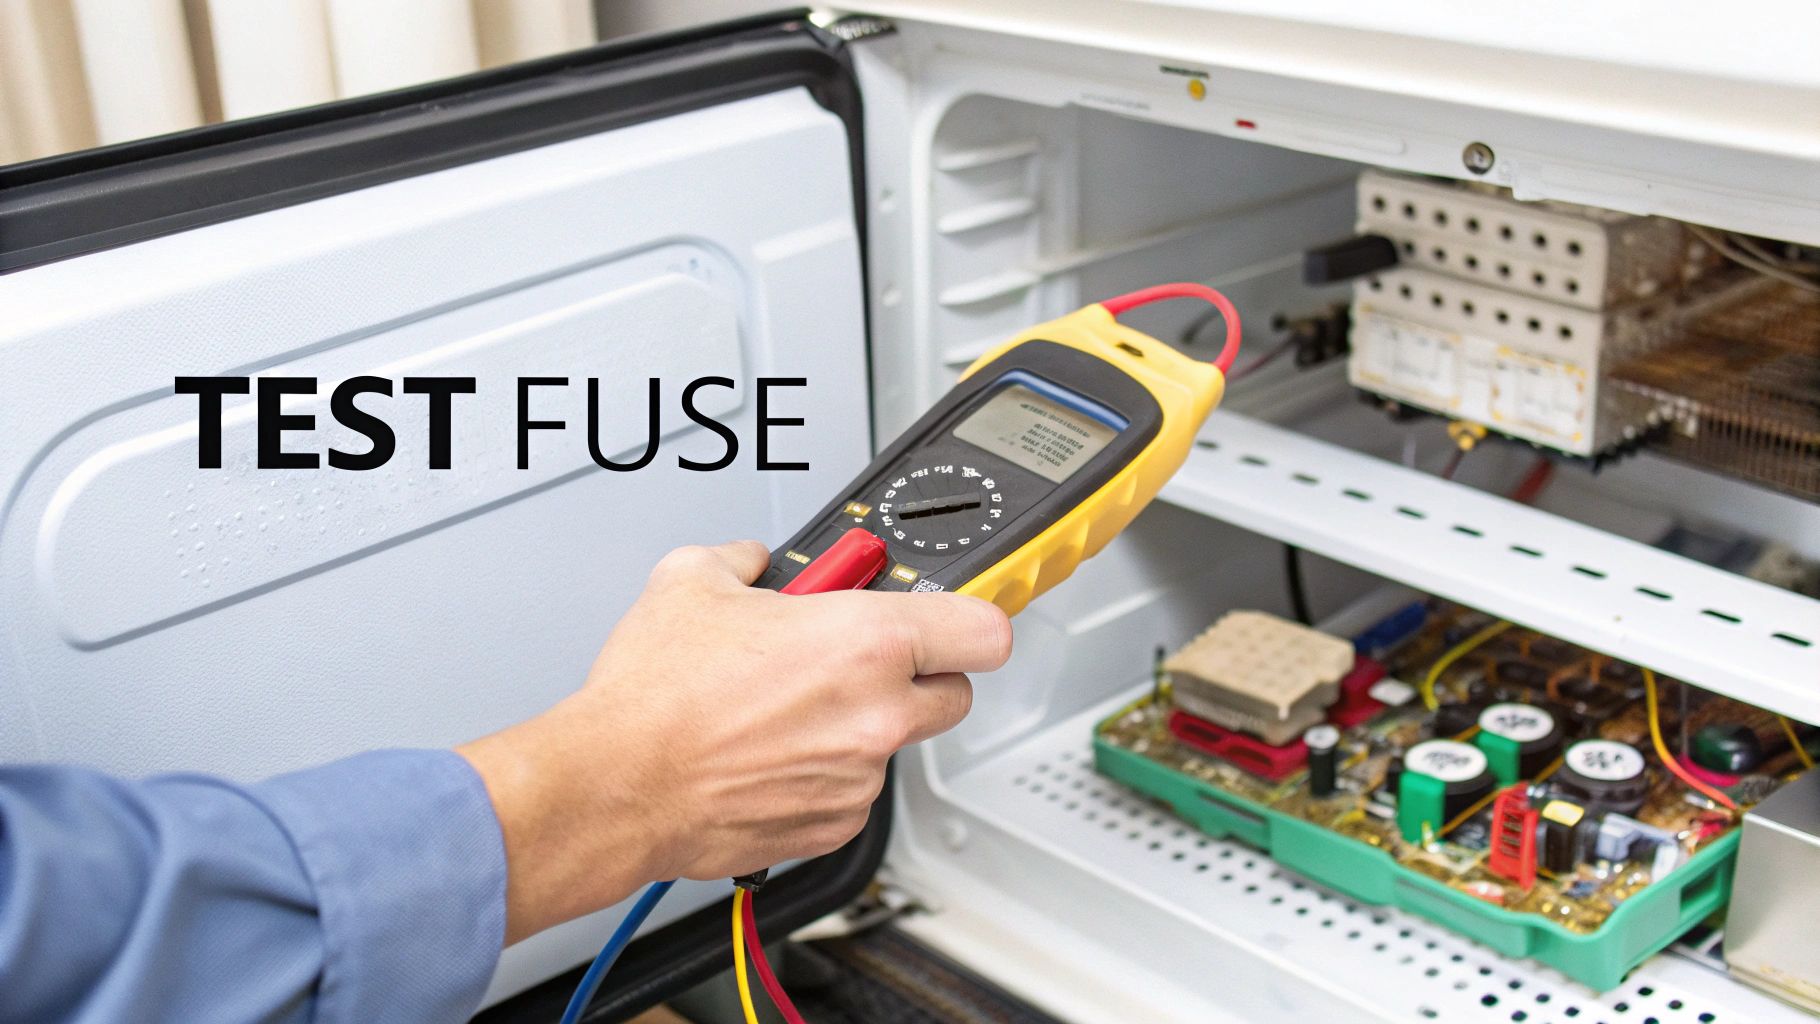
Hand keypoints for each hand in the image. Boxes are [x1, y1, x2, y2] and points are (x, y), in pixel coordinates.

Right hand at [457, 540, 1012, 943]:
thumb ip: (742, 558)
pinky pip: (855, 791)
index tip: (954, 618)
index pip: (986, 630)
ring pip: (895, 744)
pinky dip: (826, 773)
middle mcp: (879, 713)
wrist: (617, 785)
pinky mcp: (834, 824)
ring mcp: (860, 775)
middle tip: (861, 661)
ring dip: (861, 726)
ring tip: (786, 711)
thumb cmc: (655, 696)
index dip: (972, 620)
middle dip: (918, 674)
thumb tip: (751, 560)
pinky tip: (771, 754)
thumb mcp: (692, 580)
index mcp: (868, 641)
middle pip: (955, 693)